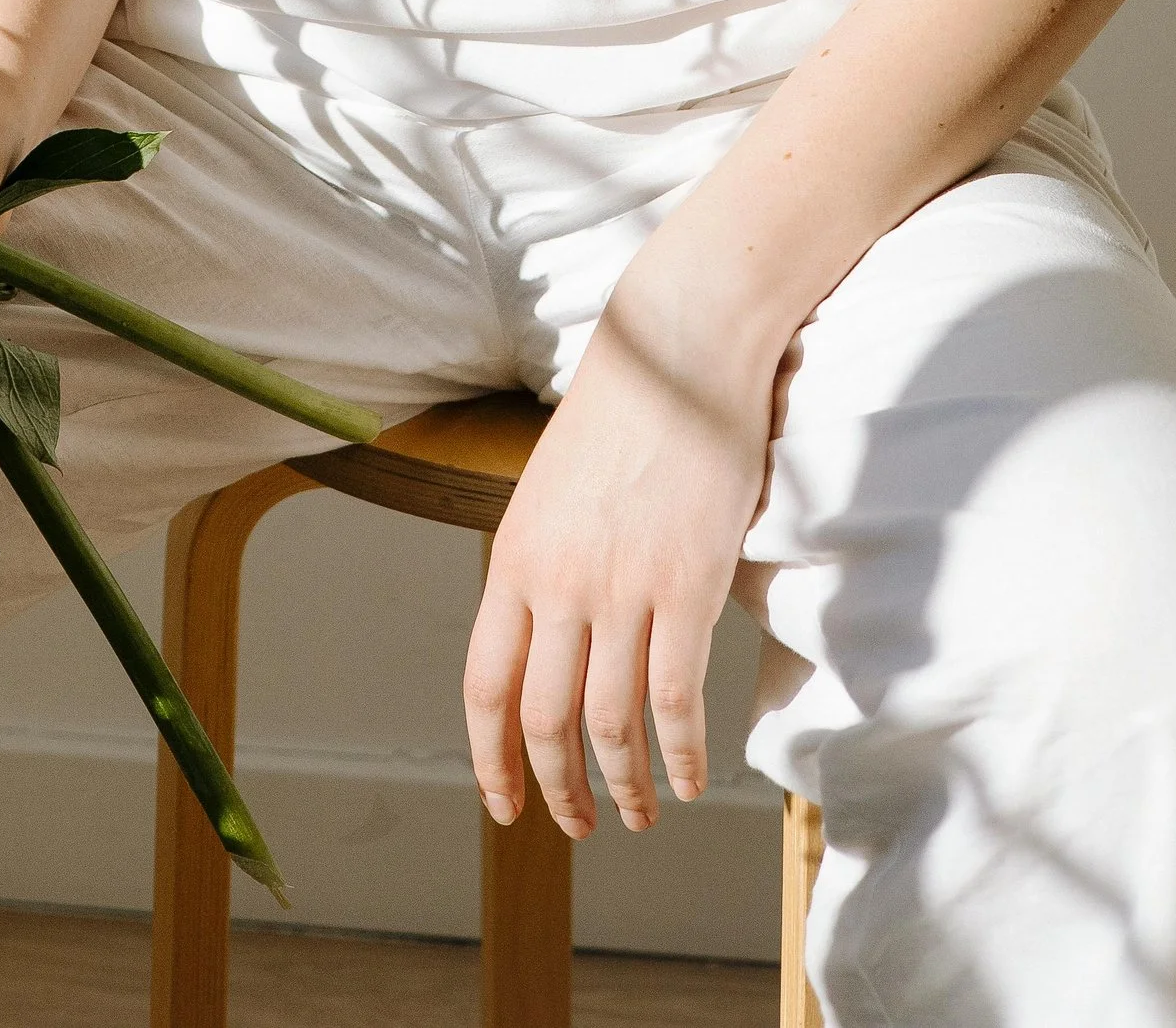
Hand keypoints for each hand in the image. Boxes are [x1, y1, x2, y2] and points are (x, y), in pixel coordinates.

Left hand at [464, 282, 781, 838]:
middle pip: (543, 718)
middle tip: (578, 826)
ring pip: (609, 725)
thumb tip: (547, 644)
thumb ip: (543, 567)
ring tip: (640, 816)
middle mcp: (557, 582)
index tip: (506, 804)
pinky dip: (682, 757)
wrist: (679, 350)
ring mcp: (621, 588)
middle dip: (558, 788)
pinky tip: (692, 781)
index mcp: (513, 558)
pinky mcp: (686, 588)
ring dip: (624, 787)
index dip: (492, 758)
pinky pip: (674, 702)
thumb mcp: (551, 492)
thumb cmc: (622, 414)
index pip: (484, 686)